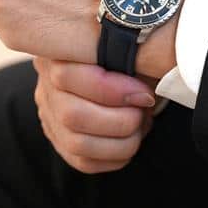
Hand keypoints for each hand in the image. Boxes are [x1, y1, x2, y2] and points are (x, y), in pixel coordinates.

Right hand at [33, 56, 155, 173]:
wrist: (124, 68)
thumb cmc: (129, 53)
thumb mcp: (133, 45)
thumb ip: (140, 52)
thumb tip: (161, 63)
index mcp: (58, 54)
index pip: (67, 77)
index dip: (113, 91)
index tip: (146, 94)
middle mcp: (46, 86)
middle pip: (72, 116)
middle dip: (120, 121)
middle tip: (144, 112)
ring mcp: (50, 116)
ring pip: (77, 144)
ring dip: (121, 142)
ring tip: (141, 125)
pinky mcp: (60, 140)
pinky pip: (84, 161)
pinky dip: (116, 156)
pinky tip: (131, 138)